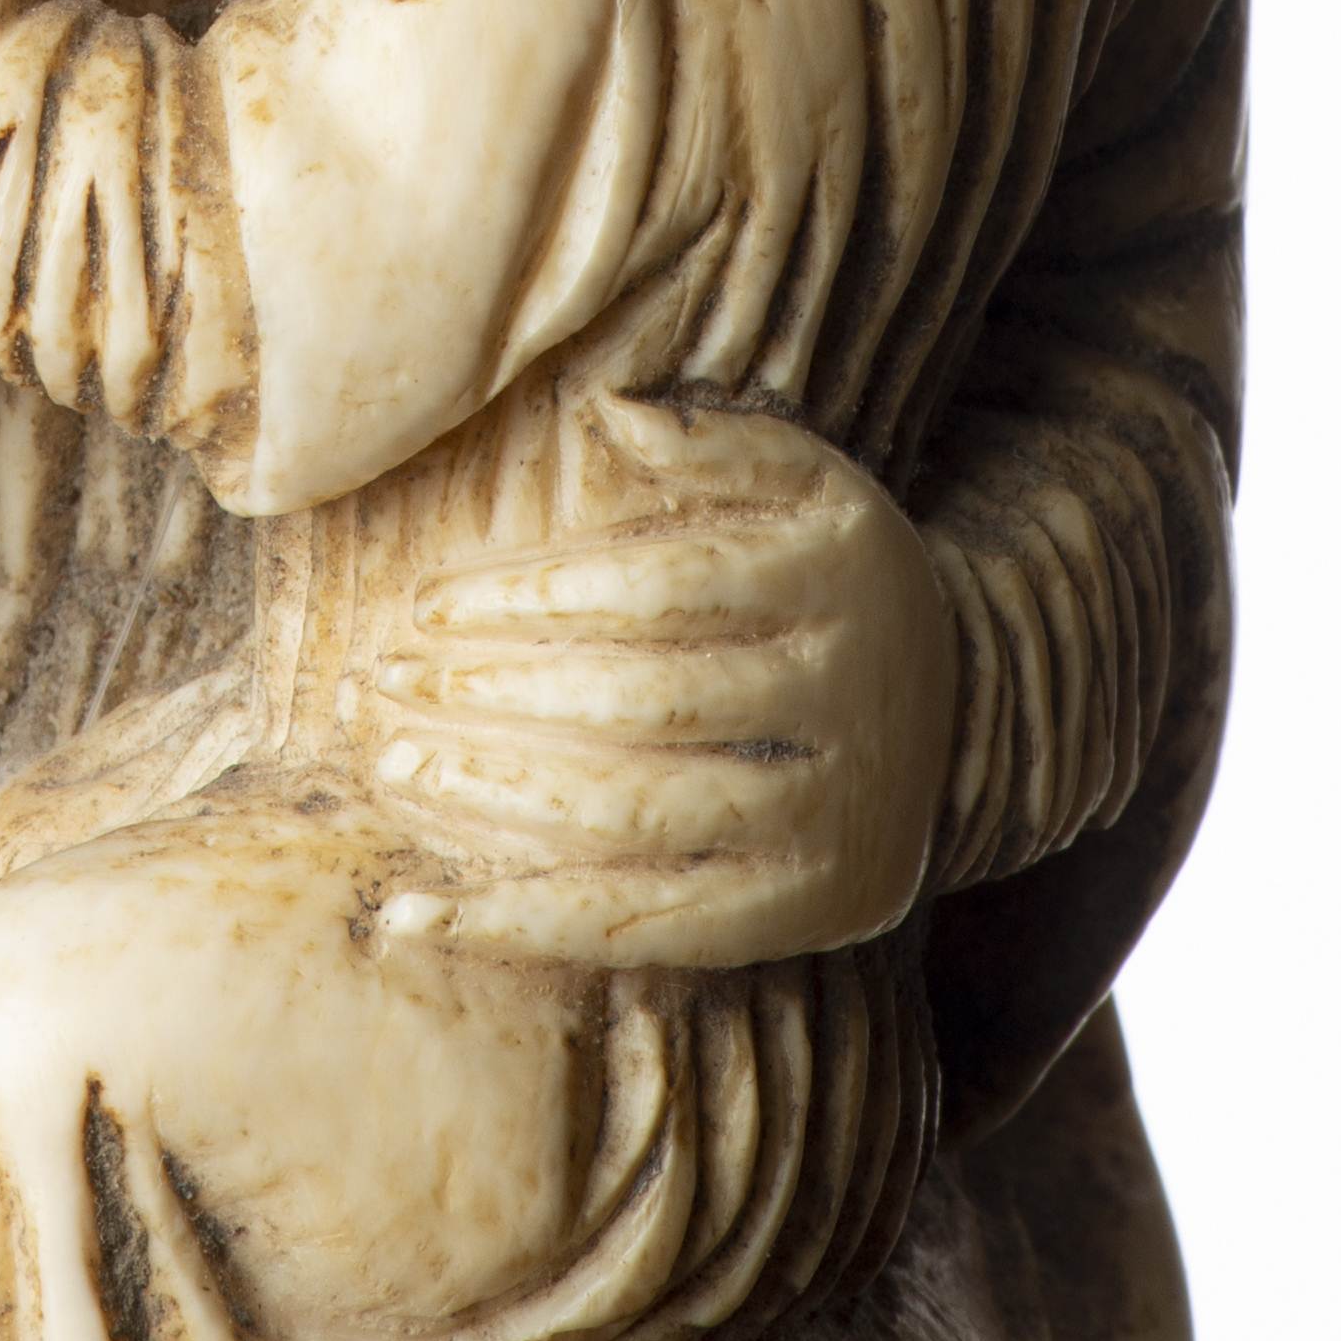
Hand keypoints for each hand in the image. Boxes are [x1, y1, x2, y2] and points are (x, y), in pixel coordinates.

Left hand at [365, 399, 956, 975]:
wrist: (963, 717)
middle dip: (494, 697)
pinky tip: (425, 916)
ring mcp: (831, 819)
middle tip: (377, 686)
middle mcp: (847, 704)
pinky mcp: (804, 911)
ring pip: (639, 817)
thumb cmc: (832, 581)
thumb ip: (713, 441)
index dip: (533, 597)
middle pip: (641, 704)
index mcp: (838, 581)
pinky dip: (527, 926)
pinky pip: (650, 929)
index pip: (660, 592)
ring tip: (391, 766)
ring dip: (498, 799)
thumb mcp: (810, 484)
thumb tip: (605, 412)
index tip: (422, 605)